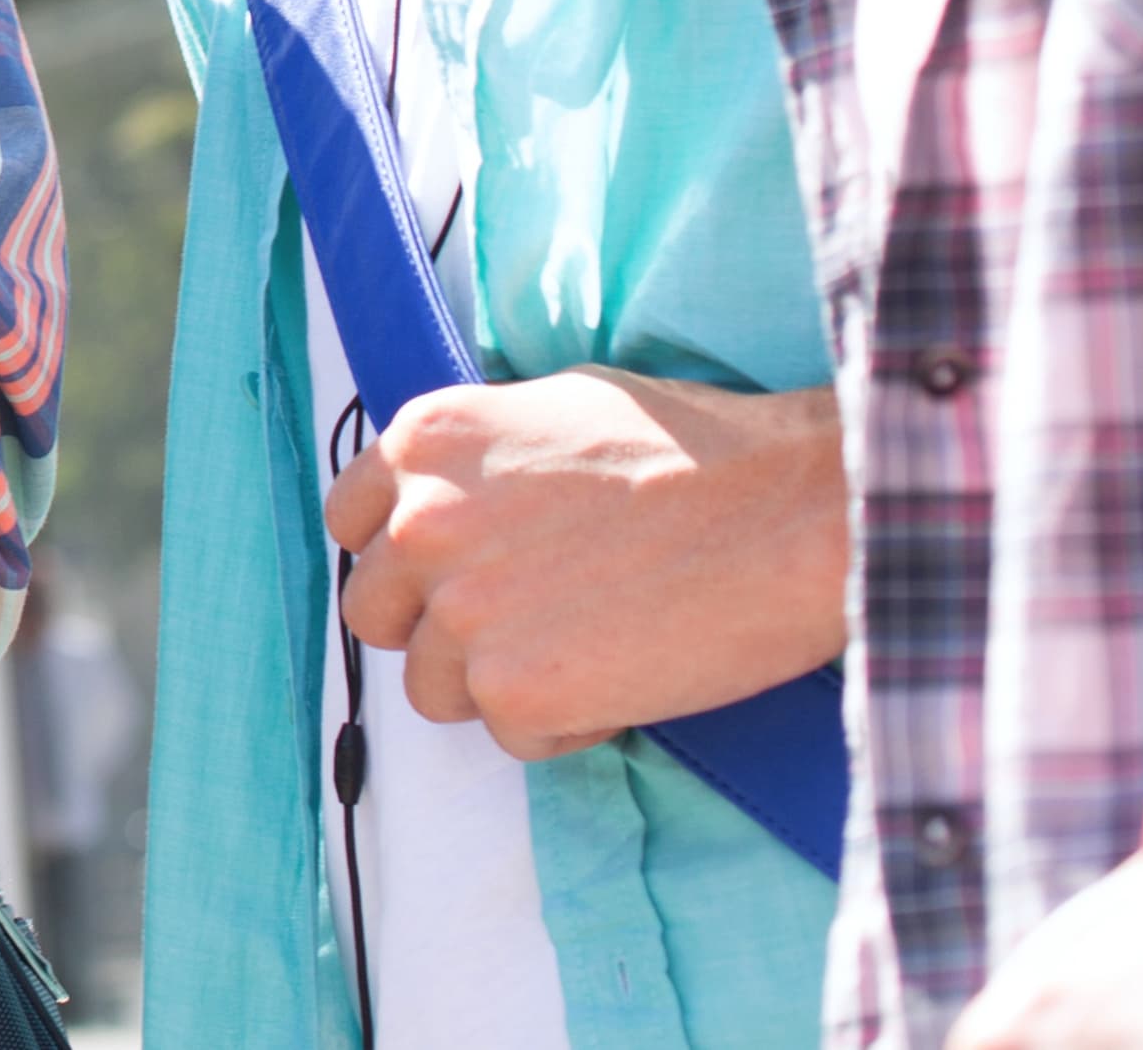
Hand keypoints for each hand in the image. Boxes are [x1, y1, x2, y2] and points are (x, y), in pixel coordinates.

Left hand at [326, 366, 843, 758]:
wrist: (792, 512)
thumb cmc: (698, 453)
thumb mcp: (555, 408)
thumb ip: (482, 463)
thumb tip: (460, 502)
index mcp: (424, 443)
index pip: (349, 522)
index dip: (402, 558)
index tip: (448, 576)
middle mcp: (420, 524)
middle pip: (374, 613)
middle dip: (436, 628)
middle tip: (521, 626)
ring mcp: (461, 611)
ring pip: (433, 687)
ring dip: (497, 683)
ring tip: (585, 649)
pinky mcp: (514, 690)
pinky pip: (511, 734)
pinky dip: (563, 723)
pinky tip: (625, 677)